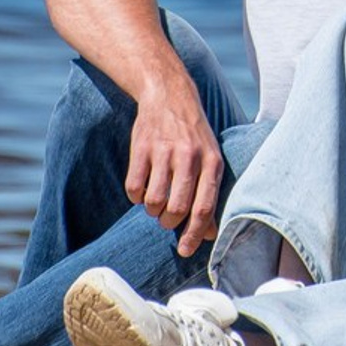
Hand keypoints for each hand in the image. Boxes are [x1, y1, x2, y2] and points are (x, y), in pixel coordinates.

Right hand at [126, 90, 224, 258]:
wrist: (170, 95)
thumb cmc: (193, 136)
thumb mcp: (210, 158)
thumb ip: (209, 194)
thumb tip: (210, 234)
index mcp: (212, 161)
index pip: (204, 206)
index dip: (195, 233)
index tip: (185, 251)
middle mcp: (190, 156)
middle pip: (177, 208)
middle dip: (169, 222)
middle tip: (167, 217)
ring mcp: (165, 151)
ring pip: (153, 202)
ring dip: (152, 210)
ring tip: (156, 199)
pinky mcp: (142, 148)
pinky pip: (134, 188)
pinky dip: (136, 196)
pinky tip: (143, 186)